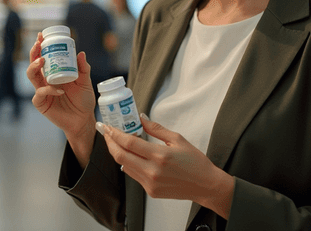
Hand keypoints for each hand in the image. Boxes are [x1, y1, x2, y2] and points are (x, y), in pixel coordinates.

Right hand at [27, 32, 96, 163]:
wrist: (83, 120)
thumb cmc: (83, 100)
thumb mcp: (85, 82)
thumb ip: (83, 69)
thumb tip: (81, 53)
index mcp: (54, 73)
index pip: (43, 56)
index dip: (40, 46)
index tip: (42, 35)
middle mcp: (45, 80)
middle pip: (33, 63)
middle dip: (34, 52)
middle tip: (39, 44)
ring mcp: (42, 91)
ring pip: (31, 76)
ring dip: (35, 66)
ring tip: (42, 60)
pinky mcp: (41, 103)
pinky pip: (39, 94)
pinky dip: (48, 90)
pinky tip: (59, 90)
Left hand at [98, 115, 234, 218]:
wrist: (205, 185)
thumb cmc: (195, 162)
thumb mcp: (178, 140)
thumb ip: (156, 129)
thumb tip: (141, 118)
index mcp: (160, 156)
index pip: (129, 143)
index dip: (115, 134)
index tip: (107, 126)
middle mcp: (152, 171)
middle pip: (121, 156)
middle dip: (110, 143)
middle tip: (105, 132)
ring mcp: (150, 183)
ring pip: (125, 166)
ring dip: (118, 153)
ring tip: (116, 141)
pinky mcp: (150, 191)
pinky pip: (133, 175)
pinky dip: (128, 164)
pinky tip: (130, 156)